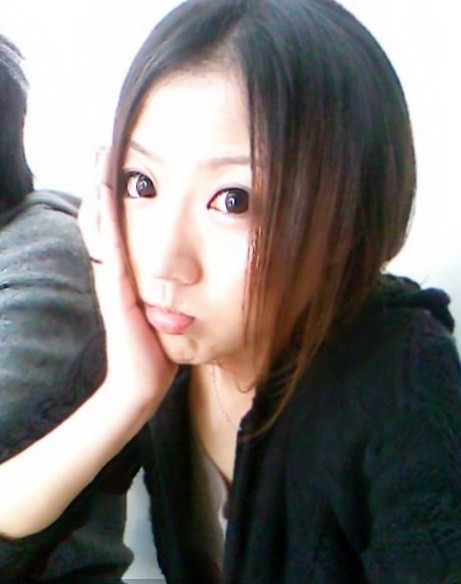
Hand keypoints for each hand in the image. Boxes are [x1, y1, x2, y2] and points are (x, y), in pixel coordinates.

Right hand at [79, 149, 176, 415]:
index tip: (116, 164)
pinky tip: (108, 191)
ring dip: (100, 190)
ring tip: (101, 156)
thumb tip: (185, 275)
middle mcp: (111, 269)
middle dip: (100, 182)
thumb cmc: (154, 347)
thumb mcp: (161, 309)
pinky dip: (107, 216)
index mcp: (122, 272)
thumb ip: (166, 290)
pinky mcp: (117, 287)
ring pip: (99, 224)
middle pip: (99, 217)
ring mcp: (111, 277)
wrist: (141, 381)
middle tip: (102, 147)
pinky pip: (111, 244)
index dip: (110, 196)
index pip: (112, 226)